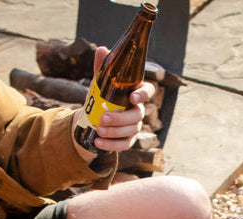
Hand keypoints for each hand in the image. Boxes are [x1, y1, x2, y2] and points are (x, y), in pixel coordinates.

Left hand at [72, 46, 154, 161]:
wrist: (94, 119)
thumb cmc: (102, 98)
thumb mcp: (100, 83)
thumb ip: (103, 68)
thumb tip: (103, 49)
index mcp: (135, 93)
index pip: (148, 90)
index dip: (143, 94)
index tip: (132, 97)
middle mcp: (138, 110)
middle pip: (137, 115)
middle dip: (121, 118)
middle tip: (103, 118)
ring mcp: (134, 127)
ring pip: (130, 131)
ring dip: (114, 131)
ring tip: (98, 130)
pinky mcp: (127, 140)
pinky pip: (124, 144)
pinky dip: (110, 145)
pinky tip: (97, 142)